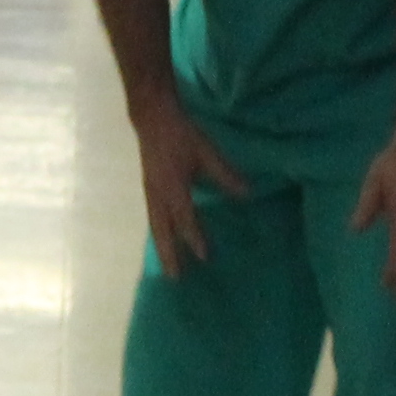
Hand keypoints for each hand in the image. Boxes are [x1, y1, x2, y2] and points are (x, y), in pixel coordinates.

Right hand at [129, 92, 249, 276]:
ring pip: (155, 226)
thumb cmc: (181, 134)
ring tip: (167, 265)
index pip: (185, 219)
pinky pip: (153, 217)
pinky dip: (158, 232)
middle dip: (169, 255)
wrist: (152, 117)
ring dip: (162, 247)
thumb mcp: (206, 152)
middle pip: (162, 231)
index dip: (195, 239)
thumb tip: (247, 194)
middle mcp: (158, 195)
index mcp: (173, 187)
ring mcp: (150, 192)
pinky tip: (164, 238)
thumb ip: (226, 175)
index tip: (204, 257)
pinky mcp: (149, 188)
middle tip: (174, 278)